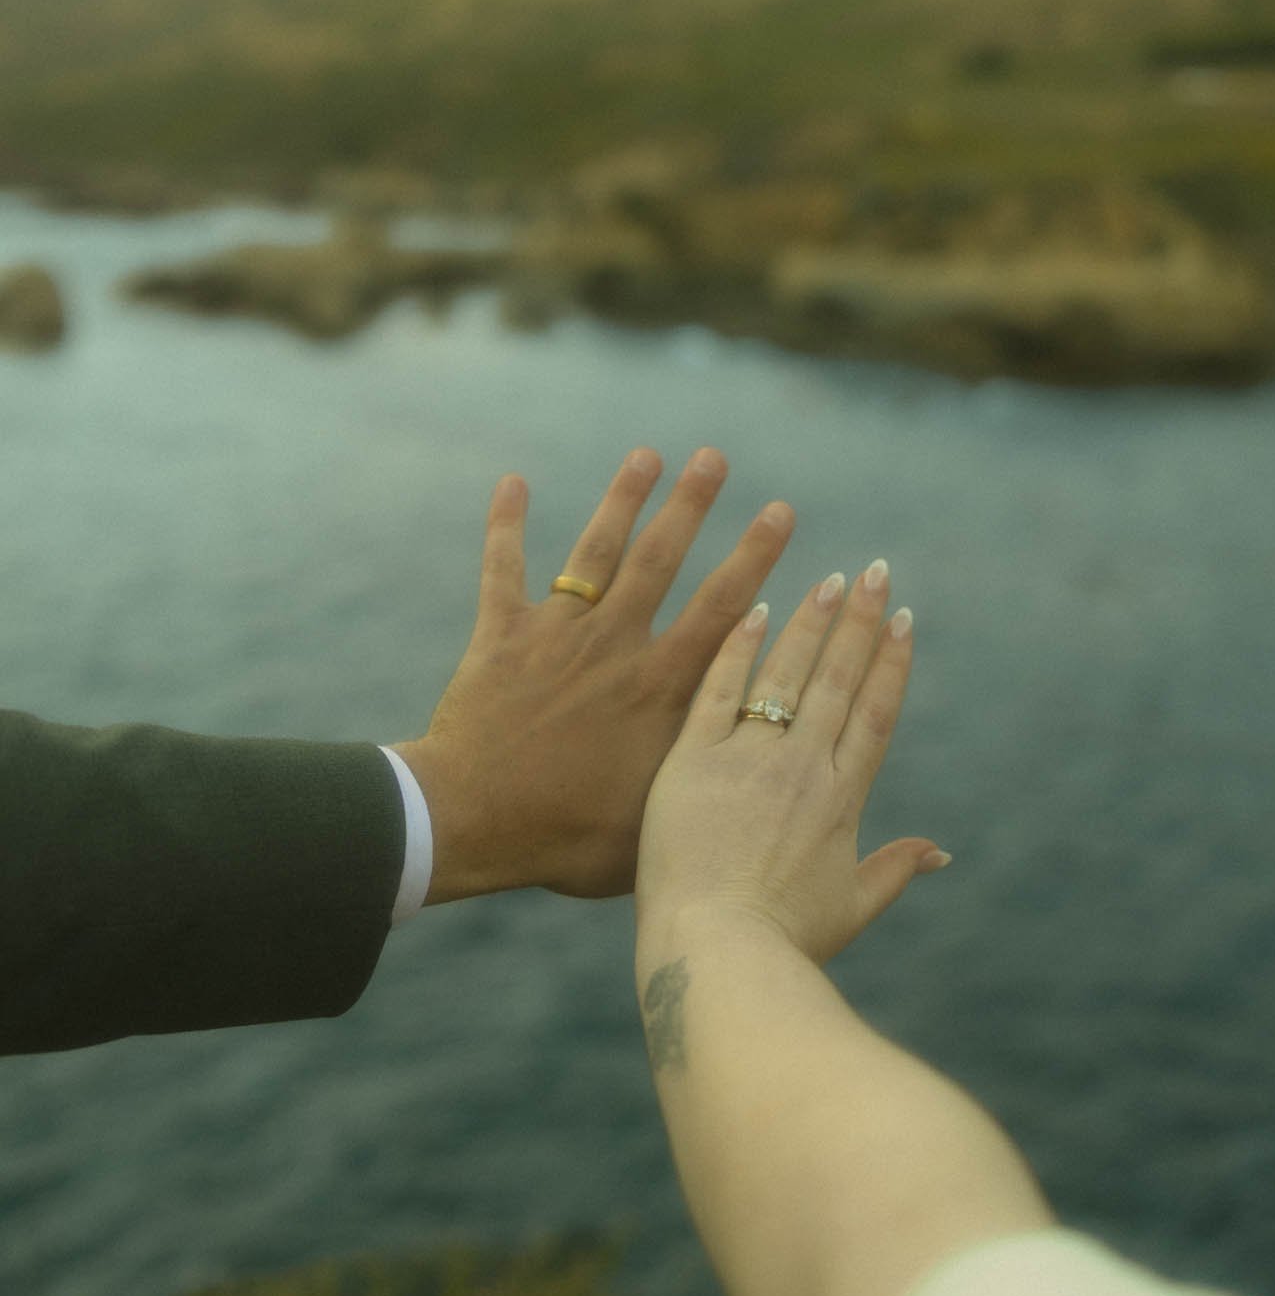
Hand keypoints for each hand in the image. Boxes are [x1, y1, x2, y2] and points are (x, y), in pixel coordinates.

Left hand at [392, 447, 794, 902]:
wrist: (473, 822)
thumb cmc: (565, 840)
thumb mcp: (656, 825)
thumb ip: (699, 786)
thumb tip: (740, 772)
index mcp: (661, 688)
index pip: (723, 611)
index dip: (756, 558)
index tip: (781, 512)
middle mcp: (615, 646)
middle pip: (661, 560)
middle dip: (694, 505)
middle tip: (717, 457)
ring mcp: (557, 635)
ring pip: (596, 552)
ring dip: (622, 498)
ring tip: (647, 455)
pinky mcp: (502, 636)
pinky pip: (503, 570)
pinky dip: (507, 525)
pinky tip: (512, 482)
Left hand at [634, 560, 949, 966]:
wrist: (716, 953)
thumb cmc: (783, 944)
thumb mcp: (850, 908)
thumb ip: (894, 870)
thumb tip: (941, 852)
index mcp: (842, 799)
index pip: (874, 714)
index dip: (890, 662)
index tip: (902, 618)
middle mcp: (802, 768)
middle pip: (838, 679)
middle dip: (858, 621)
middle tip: (872, 569)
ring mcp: (749, 759)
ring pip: (786, 674)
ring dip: (809, 622)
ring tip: (828, 578)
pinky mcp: (694, 761)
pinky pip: (719, 690)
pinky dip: (738, 648)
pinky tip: (753, 609)